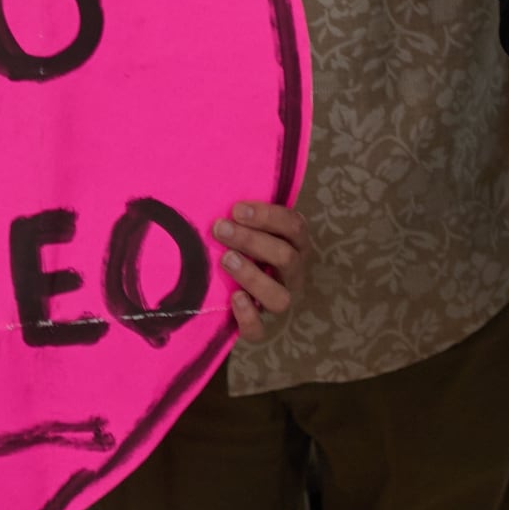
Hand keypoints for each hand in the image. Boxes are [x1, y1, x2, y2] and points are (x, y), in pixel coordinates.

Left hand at [215, 201, 309, 341]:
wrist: (229, 290)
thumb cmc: (240, 244)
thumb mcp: (248, 225)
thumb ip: (242, 212)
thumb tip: (213, 180)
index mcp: (295, 244)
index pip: (293, 226)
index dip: (267, 216)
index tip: (236, 209)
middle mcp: (293, 273)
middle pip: (286, 257)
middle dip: (252, 241)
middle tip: (220, 229)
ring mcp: (280, 300)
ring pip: (280, 296)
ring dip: (253, 276)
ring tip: (226, 260)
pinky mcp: (262, 327)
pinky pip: (261, 330)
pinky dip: (248, 316)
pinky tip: (234, 298)